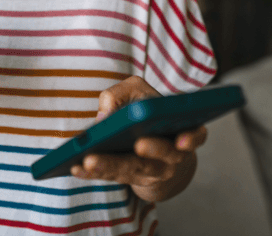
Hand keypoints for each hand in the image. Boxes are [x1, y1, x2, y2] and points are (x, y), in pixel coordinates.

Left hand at [70, 76, 207, 200]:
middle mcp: (172, 155)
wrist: (155, 150)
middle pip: (163, 155)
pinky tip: (75, 168)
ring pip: (133, 170)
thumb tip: (106, 114)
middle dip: (151, 150)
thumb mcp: (138, 92)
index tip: (183, 141)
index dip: (192, 139)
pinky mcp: (130, 180)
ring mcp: (151, 171)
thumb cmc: (147, 113)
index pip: (195, 135)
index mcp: (181, 129)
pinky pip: (113, 178)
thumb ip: (123, 93)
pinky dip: (94, 174)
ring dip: (112, 166)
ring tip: (89, 160)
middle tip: (139, 145)